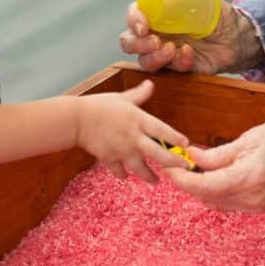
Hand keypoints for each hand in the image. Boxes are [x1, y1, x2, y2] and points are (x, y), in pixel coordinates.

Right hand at [75, 79, 189, 182]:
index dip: (175, 137)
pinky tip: (126, 177)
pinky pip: (120, 171)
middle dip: (172, 162)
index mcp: (138, 120)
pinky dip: (123, 175)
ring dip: (149, 176)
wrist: (77, 119)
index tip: (187, 144)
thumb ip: (139, 95)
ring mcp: (122, 150)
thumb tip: (150, 84)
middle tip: (184, 168)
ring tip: (155, 182)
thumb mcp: (122, 98)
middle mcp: (133, 137)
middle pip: (157, 153)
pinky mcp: (110, 159)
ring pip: (140, 168)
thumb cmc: (100, 105)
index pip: (162, 130)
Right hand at [119, 0, 263, 74]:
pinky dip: (178, 63)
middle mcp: (155, 33)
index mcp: (157, 14)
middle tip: (156, 41)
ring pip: (144, 61)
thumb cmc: (217, 16)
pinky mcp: (176, 68)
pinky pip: (169, 71)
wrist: (237, 38)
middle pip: (129, 42)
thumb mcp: (206, 1)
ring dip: (154, 57)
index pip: (134, 14)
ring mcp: (164, 53)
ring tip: (172, 50)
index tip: (143, 25)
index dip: (133, 19)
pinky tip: (190, 55)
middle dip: (137, 44)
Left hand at [163, 114, 264, 211]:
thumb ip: (218, 153)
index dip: (181, 178)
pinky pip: (230, 202)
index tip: (168, 165)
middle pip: (207, 197)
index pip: (204, 186)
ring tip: (190, 167)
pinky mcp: (260, 205)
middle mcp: (251, 198)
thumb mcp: (249, 137)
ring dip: (200, 188)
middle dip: (187, 183)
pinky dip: (215, 191)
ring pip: (217, 202)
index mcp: (248, 178)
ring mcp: (257, 205)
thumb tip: (193, 157)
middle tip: (175, 163)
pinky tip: (210, 175)